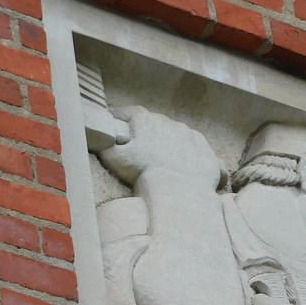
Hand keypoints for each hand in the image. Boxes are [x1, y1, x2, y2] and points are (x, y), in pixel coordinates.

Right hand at [97, 106, 225, 189]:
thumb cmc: (143, 174)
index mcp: (146, 120)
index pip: (129, 112)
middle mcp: (170, 123)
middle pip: (155, 123)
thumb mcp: (115, 158)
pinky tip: (187, 167)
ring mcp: (190, 135)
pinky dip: (192, 155)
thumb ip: (105, 143)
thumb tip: (98, 136)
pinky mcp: (206, 151)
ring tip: (164, 160)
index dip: (120, 118)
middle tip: (141, 148)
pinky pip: (197, 149)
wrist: (178, 192)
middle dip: (148, 132)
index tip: (115, 123)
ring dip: (171, 143)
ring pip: (178, 135)